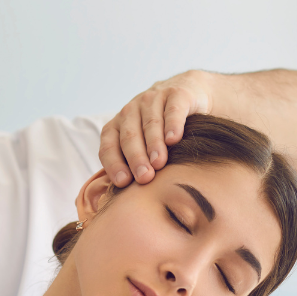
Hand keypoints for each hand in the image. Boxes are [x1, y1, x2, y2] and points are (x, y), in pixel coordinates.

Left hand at [99, 69, 213, 186]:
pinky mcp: (176, 93)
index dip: (114, 164)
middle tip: (144, 178)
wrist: (187, 96)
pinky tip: (174, 140)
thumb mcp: (142, 147)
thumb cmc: (160, 133)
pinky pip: (172, 110)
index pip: (109, 146)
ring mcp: (152, 99)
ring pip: (150, 124)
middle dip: (136, 158)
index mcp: (117, 126)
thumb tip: (125, 202)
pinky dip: (172, 125)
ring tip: (159, 163)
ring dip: (154, 145)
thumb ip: (132, 167)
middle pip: (129, 137)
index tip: (123, 183)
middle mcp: (131, 111)